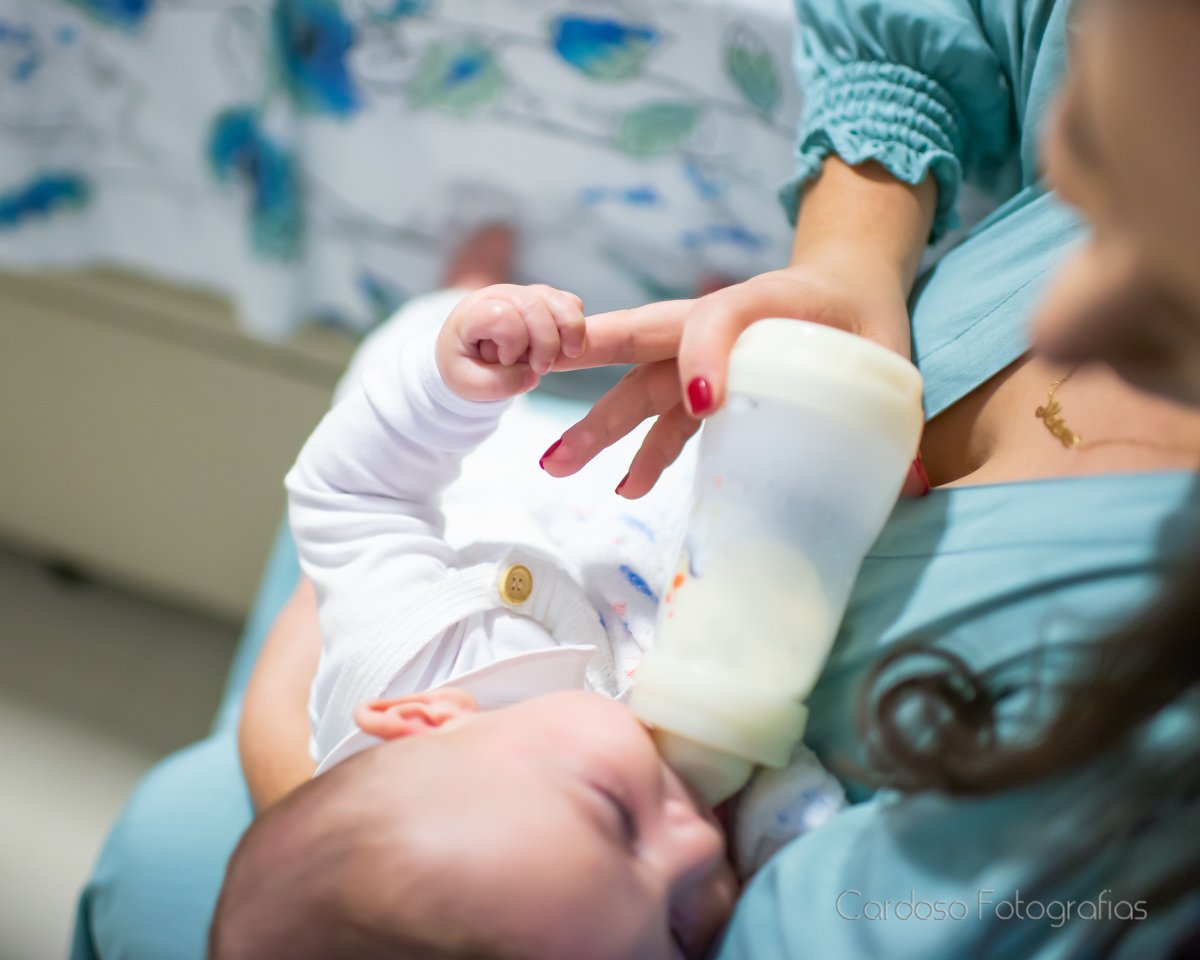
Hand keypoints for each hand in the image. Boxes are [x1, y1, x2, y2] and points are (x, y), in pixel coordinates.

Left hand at [436, 283, 585, 400]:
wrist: (466, 351)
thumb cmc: (464, 364)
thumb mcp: (467, 384)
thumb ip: (497, 384)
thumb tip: (532, 375)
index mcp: (473, 313)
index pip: (503, 316)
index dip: (512, 342)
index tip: (505, 360)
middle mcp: (500, 295)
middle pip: (534, 307)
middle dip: (546, 343)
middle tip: (541, 369)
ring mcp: (524, 294)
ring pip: (558, 300)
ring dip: (570, 331)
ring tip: (570, 355)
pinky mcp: (544, 300)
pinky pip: (571, 301)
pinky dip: (576, 324)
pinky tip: (569, 345)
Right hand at [541, 159, 935, 496]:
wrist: (853, 294)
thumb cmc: (864, 316)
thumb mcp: (883, 346)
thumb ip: (888, 400)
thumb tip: (917, 488)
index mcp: (760, 301)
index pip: (715, 318)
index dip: (704, 357)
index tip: (706, 406)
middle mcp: (717, 327)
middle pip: (640, 346)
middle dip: (587, 368)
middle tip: (533, 380)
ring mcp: (705, 361)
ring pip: (640, 391)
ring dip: (600, 429)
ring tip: (559, 466)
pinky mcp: (710, 389)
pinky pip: (667, 423)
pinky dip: (645, 454)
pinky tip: (627, 487)